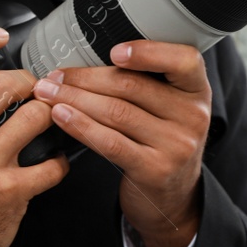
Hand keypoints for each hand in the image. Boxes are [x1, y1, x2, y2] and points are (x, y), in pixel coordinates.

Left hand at [29, 40, 210, 246]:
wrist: (174, 195)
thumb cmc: (163, 141)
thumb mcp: (171, 107)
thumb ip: (148, 81)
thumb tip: (89, 57)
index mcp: (197, 90)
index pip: (183, 60)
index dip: (147, 52)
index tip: (114, 51)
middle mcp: (192, 115)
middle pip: (133, 86)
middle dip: (86, 78)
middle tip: (55, 75)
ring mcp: (176, 144)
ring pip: (116, 112)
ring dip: (75, 100)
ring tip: (48, 93)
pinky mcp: (154, 169)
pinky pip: (110, 142)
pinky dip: (80, 126)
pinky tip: (60, 116)